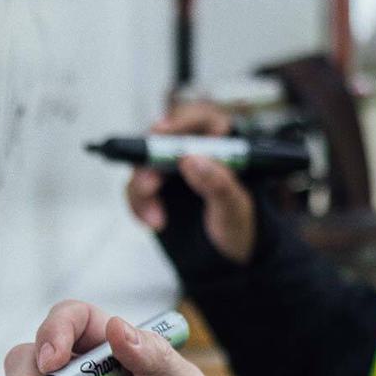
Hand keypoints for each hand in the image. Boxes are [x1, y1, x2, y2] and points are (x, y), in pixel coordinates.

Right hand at [127, 102, 256, 263]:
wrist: (229, 256)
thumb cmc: (239, 225)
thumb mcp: (234, 208)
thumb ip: (218, 183)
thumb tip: (192, 159)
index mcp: (224, 145)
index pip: (201, 119)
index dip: (181, 121)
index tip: (163, 132)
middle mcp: (194, 152)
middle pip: (163, 140)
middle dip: (151, 161)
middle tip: (151, 185)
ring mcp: (172, 170)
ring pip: (144, 165)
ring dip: (144, 190)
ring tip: (157, 217)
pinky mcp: (156, 189)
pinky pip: (137, 189)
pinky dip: (139, 206)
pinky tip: (154, 221)